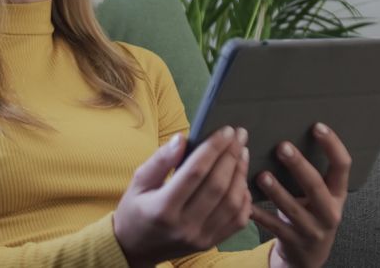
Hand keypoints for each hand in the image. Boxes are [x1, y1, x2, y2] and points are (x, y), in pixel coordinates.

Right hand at [113, 126, 252, 267]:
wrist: (135, 249)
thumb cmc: (135, 210)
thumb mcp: (138, 181)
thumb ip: (160, 160)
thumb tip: (182, 138)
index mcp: (162, 208)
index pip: (195, 172)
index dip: (213, 148)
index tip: (225, 130)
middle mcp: (184, 226)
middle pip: (217, 186)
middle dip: (232, 156)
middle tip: (239, 135)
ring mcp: (200, 237)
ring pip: (232, 203)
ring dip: (241, 174)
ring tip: (242, 153)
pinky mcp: (210, 243)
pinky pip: (237, 220)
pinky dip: (244, 198)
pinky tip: (242, 180)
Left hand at [250, 123, 350, 267]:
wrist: (309, 255)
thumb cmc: (311, 212)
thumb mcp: (319, 195)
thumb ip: (310, 173)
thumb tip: (287, 132)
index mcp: (338, 194)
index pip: (342, 166)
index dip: (332, 146)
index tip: (317, 126)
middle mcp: (329, 212)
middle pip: (316, 187)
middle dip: (299, 166)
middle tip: (282, 147)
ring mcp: (312, 229)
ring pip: (293, 209)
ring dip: (276, 191)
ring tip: (262, 175)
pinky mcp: (293, 241)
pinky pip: (274, 226)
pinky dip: (259, 214)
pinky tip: (247, 202)